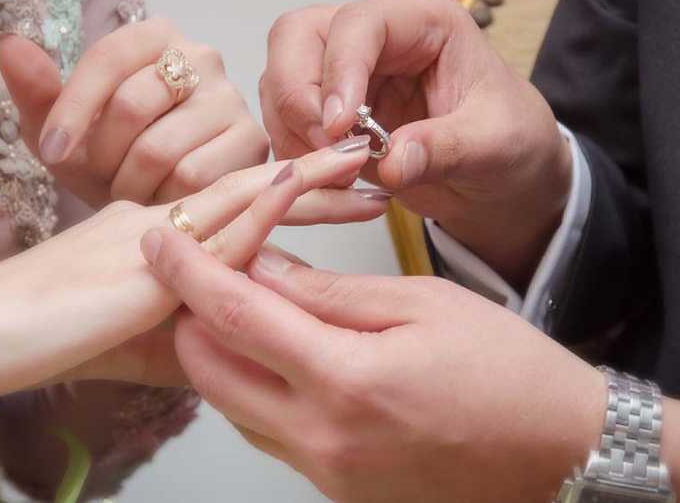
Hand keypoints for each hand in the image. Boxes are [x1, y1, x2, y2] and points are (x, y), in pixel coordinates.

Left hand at [0, 19, 267, 207]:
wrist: (159, 198)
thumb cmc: (111, 159)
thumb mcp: (66, 133)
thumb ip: (36, 91)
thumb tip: (10, 45)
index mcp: (155, 37)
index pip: (107, 59)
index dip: (72, 109)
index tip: (52, 151)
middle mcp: (202, 57)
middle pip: (133, 106)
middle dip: (103, 155)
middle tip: (100, 177)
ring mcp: (232, 99)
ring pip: (161, 149)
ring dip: (130, 183)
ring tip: (129, 190)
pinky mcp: (252, 142)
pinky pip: (193, 177)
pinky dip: (164, 199)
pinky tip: (159, 201)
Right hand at [0, 138, 383, 446]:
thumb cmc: (48, 334)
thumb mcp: (134, 335)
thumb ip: (189, 335)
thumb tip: (241, 348)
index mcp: (156, 240)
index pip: (233, 212)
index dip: (287, 197)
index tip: (337, 188)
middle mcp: (159, 227)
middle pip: (246, 194)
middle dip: (309, 176)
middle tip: (361, 154)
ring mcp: (151, 242)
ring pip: (235, 201)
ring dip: (297, 179)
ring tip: (351, 155)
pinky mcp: (139, 269)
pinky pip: (205, 237)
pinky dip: (251, 212)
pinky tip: (287, 188)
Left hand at [143, 235, 606, 502]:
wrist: (557, 452)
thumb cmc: (504, 368)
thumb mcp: (419, 304)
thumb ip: (328, 291)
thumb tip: (261, 267)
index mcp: (345, 380)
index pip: (234, 316)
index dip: (187, 272)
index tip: (159, 240)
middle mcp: (321, 437)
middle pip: (209, 373)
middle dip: (191, 318)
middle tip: (206, 274)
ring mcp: (325, 472)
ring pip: (232, 406)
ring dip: (221, 355)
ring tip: (243, 310)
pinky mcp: (335, 488)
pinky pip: (267, 434)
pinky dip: (255, 390)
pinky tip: (278, 358)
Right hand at [261, 0, 571, 286]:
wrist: (499, 178)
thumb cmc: (509, 142)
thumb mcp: (494, 144)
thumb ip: (446, 147)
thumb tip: (394, 162)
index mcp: (421, 23)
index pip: (357, 25)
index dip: (339, 72)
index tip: (341, 127)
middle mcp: (374, 40)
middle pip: (296, 37)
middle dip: (297, 96)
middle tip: (325, 147)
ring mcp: (344, 76)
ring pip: (279, 79)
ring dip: (293, 130)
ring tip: (336, 172)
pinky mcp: (328, 115)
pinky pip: (285, 124)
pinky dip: (294, 153)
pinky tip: (329, 180)